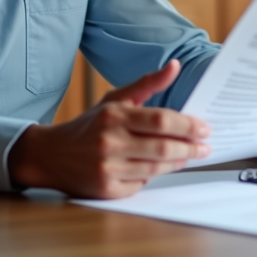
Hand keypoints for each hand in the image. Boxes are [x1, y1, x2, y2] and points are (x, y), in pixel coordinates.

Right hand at [8, 60, 210, 197]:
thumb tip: (175, 66)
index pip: (160, 119)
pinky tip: (159, 168)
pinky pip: (141, 183)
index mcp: (114, 116)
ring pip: (156, 167)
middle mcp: (110, 142)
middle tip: (205, 146)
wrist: (51, 156)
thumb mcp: (114, 99)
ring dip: (178, 162)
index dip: (188, 125)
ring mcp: (107, 168)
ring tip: (189, 155)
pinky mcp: (106, 190)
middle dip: (190, 147)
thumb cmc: (90, 125)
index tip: (205, 128)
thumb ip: (147, 84)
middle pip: (163, 147)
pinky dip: (153, 175)